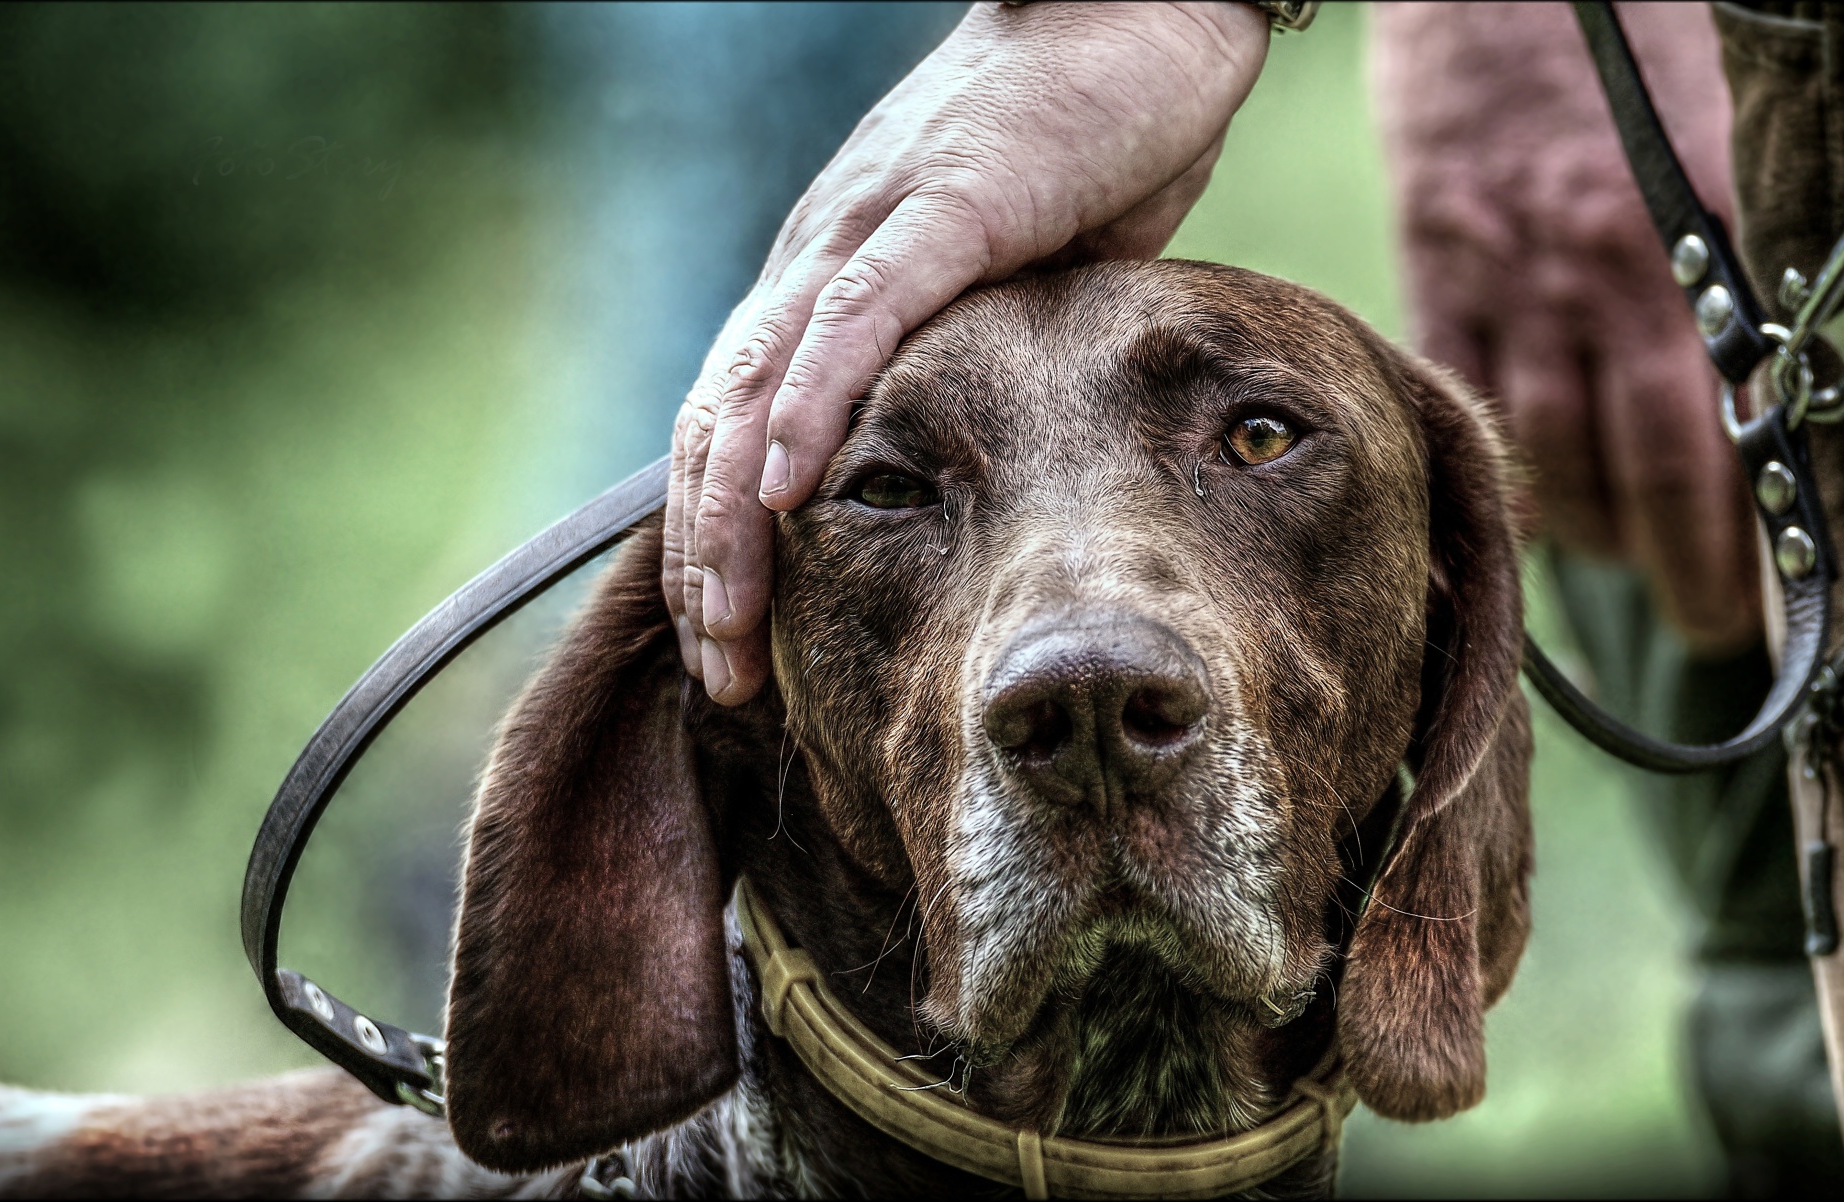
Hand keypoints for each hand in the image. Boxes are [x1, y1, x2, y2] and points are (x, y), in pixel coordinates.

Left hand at [665, 1, 1269, 702]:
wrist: (1134, 10)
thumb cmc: (1081, 140)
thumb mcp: (1010, 282)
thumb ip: (964, 356)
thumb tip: (974, 449)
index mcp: (829, 282)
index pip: (739, 427)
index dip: (721, 541)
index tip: (736, 645)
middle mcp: (820, 260)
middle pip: (721, 427)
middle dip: (709, 562)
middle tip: (721, 674)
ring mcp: (870, 229)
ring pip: (762, 387)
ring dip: (735, 515)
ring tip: (728, 621)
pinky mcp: (941, 209)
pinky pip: (856, 321)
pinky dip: (813, 408)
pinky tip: (787, 491)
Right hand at [1372, 2, 1760, 652]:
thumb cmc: (1634, 34)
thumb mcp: (1723, 140)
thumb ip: (1739, 258)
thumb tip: (1764, 378)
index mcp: (1697, 243)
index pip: (1726, 431)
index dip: (1742, 537)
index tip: (1755, 604)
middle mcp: (1604, 273)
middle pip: (1640, 462)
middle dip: (1674, 561)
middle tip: (1693, 621)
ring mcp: (1511, 276)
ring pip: (1548, 441)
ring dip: (1586, 525)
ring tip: (1611, 564)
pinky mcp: (1436, 264)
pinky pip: (1455, 397)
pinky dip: (1483, 461)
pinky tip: (1514, 504)